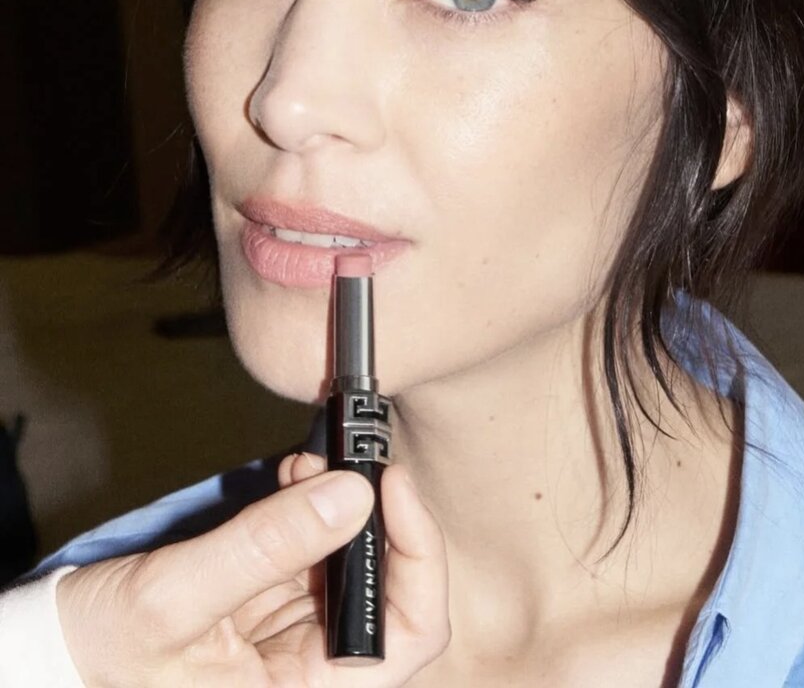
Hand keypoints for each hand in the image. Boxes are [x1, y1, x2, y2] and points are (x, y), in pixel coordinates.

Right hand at [56, 455, 449, 685]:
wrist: (59, 652)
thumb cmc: (103, 654)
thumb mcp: (176, 598)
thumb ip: (265, 546)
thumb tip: (353, 495)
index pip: (409, 636)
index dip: (419, 559)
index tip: (393, 489)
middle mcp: (310, 669)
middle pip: (390, 590)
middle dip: (377, 517)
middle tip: (352, 460)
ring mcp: (295, 632)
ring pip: (354, 558)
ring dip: (342, 502)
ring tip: (311, 463)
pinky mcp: (273, 598)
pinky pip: (313, 546)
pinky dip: (311, 504)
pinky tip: (293, 477)